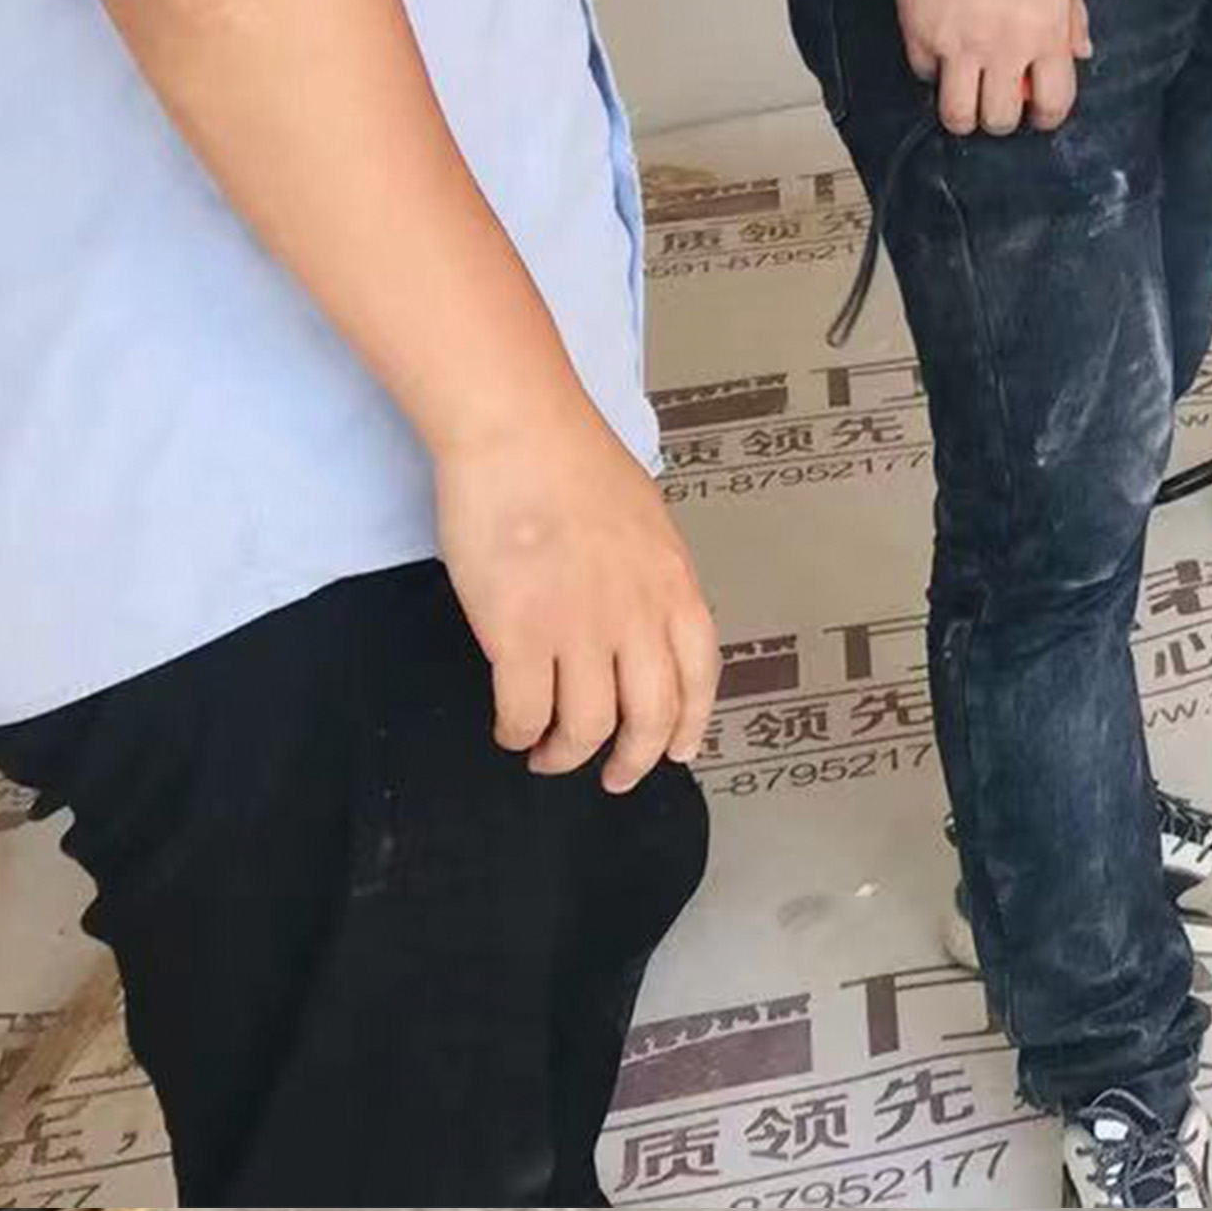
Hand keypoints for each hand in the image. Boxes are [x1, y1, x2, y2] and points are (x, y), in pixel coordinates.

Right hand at [434, 398, 721, 789]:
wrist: (520, 434)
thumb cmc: (573, 462)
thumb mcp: (643, 520)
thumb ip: (649, 575)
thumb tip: (644, 613)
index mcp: (674, 584)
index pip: (700, 674)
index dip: (691, 723)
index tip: (681, 751)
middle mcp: (638, 615)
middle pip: (651, 717)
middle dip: (633, 759)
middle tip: (612, 777)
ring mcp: (580, 630)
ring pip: (587, 728)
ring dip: (567, 754)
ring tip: (547, 754)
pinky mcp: (520, 637)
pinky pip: (525, 713)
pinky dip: (517, 733)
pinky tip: (511, 728)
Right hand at [898, 0, 1089, 134]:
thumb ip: (1073, 20)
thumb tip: (1080, 54)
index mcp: (1045, 35)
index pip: (1054, 104)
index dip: (1047, 117)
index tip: (1038, 113)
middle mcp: (1004, 47)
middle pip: (1001, 120)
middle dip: (1001, 120)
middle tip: (996, 103)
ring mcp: (960, 45)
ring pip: (957, 116)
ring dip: (963, 114)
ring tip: (966, 95)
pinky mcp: (923, 36)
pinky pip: (925, 76)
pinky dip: (933, 71)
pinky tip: (942, 51)